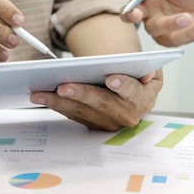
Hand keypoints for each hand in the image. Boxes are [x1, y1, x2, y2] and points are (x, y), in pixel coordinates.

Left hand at [29, 69, 162, 130]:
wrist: (134, 95)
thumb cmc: (140, 78)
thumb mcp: (152, 71)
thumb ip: (151, 69)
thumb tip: (148, 71)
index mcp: (142, 100)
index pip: (133, 93)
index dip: (123, 85)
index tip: (111, 78)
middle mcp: (125, 115)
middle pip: (102, 104)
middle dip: (82, 94)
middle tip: (64, 86)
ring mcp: (107, 122)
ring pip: (81, 112)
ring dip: (60, 102)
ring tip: (41, 93)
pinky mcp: (91, 124)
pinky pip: (72, 115)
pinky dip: (56, 105)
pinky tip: (41, 97)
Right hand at [121, 0, 193, 46]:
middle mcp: (148, 10)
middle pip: (129, 15)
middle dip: (130, 15)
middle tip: (137, 14)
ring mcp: (156, 25)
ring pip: (154, 28)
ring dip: (170, 24)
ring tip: (187, 17)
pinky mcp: (168, 39)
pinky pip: (173, 39)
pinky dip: (188, 33)